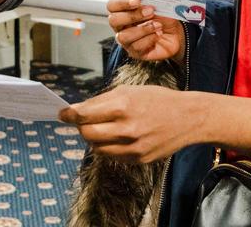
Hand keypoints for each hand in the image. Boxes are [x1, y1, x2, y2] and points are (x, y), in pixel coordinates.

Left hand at [59, 85, 206, 163]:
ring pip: (98, 148)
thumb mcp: (130, 90)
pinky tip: (117, 137)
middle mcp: (127, 129)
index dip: (69, 115)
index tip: (62, 114)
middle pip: (87, 134)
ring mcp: (133, 147)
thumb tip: (78, 110)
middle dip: (81, 127)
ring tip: (102, 128)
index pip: (84, 115)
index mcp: (123, 106)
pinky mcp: (139, 159)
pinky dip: (109, 147)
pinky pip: (113, 156)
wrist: (189, 118)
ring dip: (94, 138)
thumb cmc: (158, 99)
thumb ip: (103, 101)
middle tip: (82, 122)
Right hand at [107, 0, 185, 62]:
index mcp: (123, 11)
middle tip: (150, 11)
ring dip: (143, 29)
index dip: (122, 2)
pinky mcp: (135, 52)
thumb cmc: (163, 18)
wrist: (176, 34)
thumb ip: (151, 0)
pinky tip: (158, 34)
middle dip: (132, 15)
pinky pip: (136, 47)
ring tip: (157, 25)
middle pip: (114, 21)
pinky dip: (150, 39)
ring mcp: (127, 41)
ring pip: (124, 36)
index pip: (112, 5)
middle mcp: (121, 27)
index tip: (137, 0)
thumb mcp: (159, 5)